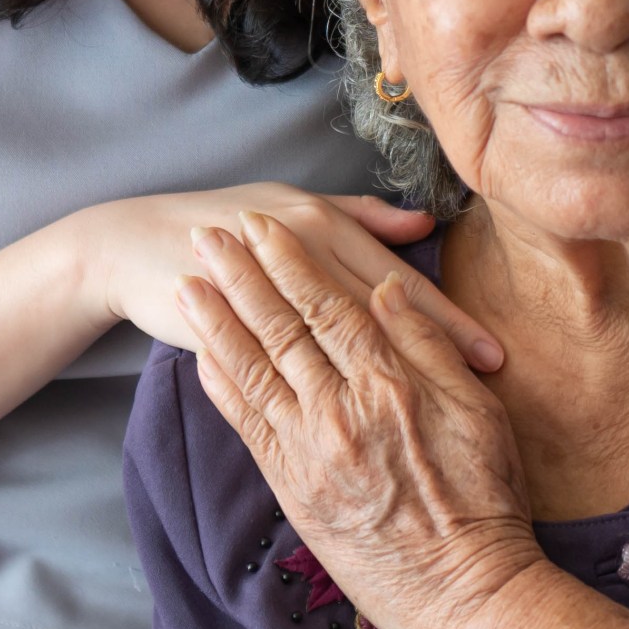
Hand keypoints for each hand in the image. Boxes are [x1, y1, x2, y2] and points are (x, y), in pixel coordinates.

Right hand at [71, 182, 503, 370]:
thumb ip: (359, 218)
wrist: (136, 242)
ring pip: (337, 340)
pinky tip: (343, 420)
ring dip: (384, 375)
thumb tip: (421, 226)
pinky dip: (312, 396)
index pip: (398, 282)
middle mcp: (296, 256)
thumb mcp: (295, 207)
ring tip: (430, 412)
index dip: (446, 320)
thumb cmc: (228, 222)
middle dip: (434, 348)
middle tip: (484, 383)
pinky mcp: (229, 334)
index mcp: (319, 224)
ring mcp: (262, 298)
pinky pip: (277, 375)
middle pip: (381, 312)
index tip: (491, 353)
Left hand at [174, 212, 539, 628]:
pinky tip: (200, 355)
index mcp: (389, 382)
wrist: (462, 590)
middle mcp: (340, 408)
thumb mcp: (477, 412)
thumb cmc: (483, 499)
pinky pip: (246, 425)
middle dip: (242, 275)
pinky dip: (222, 385)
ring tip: (187, 282)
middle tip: (208, 234)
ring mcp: (309, 449)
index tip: (264, 226)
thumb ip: (428, 346)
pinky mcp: (292, 485)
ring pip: (253, 369)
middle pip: (281, 326)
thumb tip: (388, 290)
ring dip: (217, 320)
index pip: (330, 304)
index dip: (292, 261)